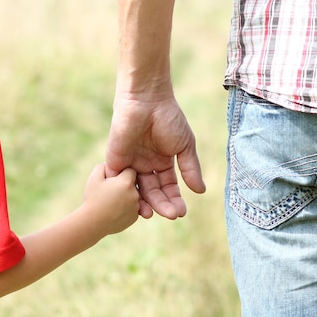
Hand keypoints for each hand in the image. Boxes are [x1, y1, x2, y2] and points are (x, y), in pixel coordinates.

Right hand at [83, 164, 139, 234]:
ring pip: (134, 197)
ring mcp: (135, 207)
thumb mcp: (94, 177)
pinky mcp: (134, 218)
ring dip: (126, 197)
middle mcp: (134, 194)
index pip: (130, 171)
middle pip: (133, 184)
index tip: (113, 179)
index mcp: (126, 182)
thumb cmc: (92, 198)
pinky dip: (126, 208)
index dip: (121, 174)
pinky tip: (114, 210)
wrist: (92, 223)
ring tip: (111, 202)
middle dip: (124, 186)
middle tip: (110, 191)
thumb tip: (111, 164)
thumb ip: (103, 166)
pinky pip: (132, 209)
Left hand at [106, 93, 205, 219]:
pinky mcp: (115, 160)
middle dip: (162, 204)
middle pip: (153, 191)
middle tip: (170, 215)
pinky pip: (118, 182)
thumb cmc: (168, 118)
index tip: (181, 212)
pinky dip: (125, 194)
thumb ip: (190, 169)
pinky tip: (134, 203)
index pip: (168, 186)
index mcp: (162, 161)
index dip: (174, 199)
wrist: (147, 100)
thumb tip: (201, 191)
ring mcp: (130, 163)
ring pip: (136, 190)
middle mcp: (145, 165)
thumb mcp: (184, 146)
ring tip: (152, 214)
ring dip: (144, 203)